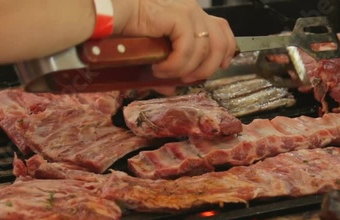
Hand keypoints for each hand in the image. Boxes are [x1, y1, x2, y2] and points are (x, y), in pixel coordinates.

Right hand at [112, 0, 235, 82]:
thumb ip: (168, 67)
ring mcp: (188, 12)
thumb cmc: (129, 28)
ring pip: (205, 50)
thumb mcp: (156, 50)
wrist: (112, 14)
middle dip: (207, 68)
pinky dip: (175, 65)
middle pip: (221, 42)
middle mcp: (194, 10)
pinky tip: (159, 67)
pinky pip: (187, 49)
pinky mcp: (179, 17)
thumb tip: (171, 88)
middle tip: (187, 78)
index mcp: (192, 13)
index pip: (222, 29)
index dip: (227, 50)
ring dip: (185, 69)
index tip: (220, 66)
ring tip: (164, 73)